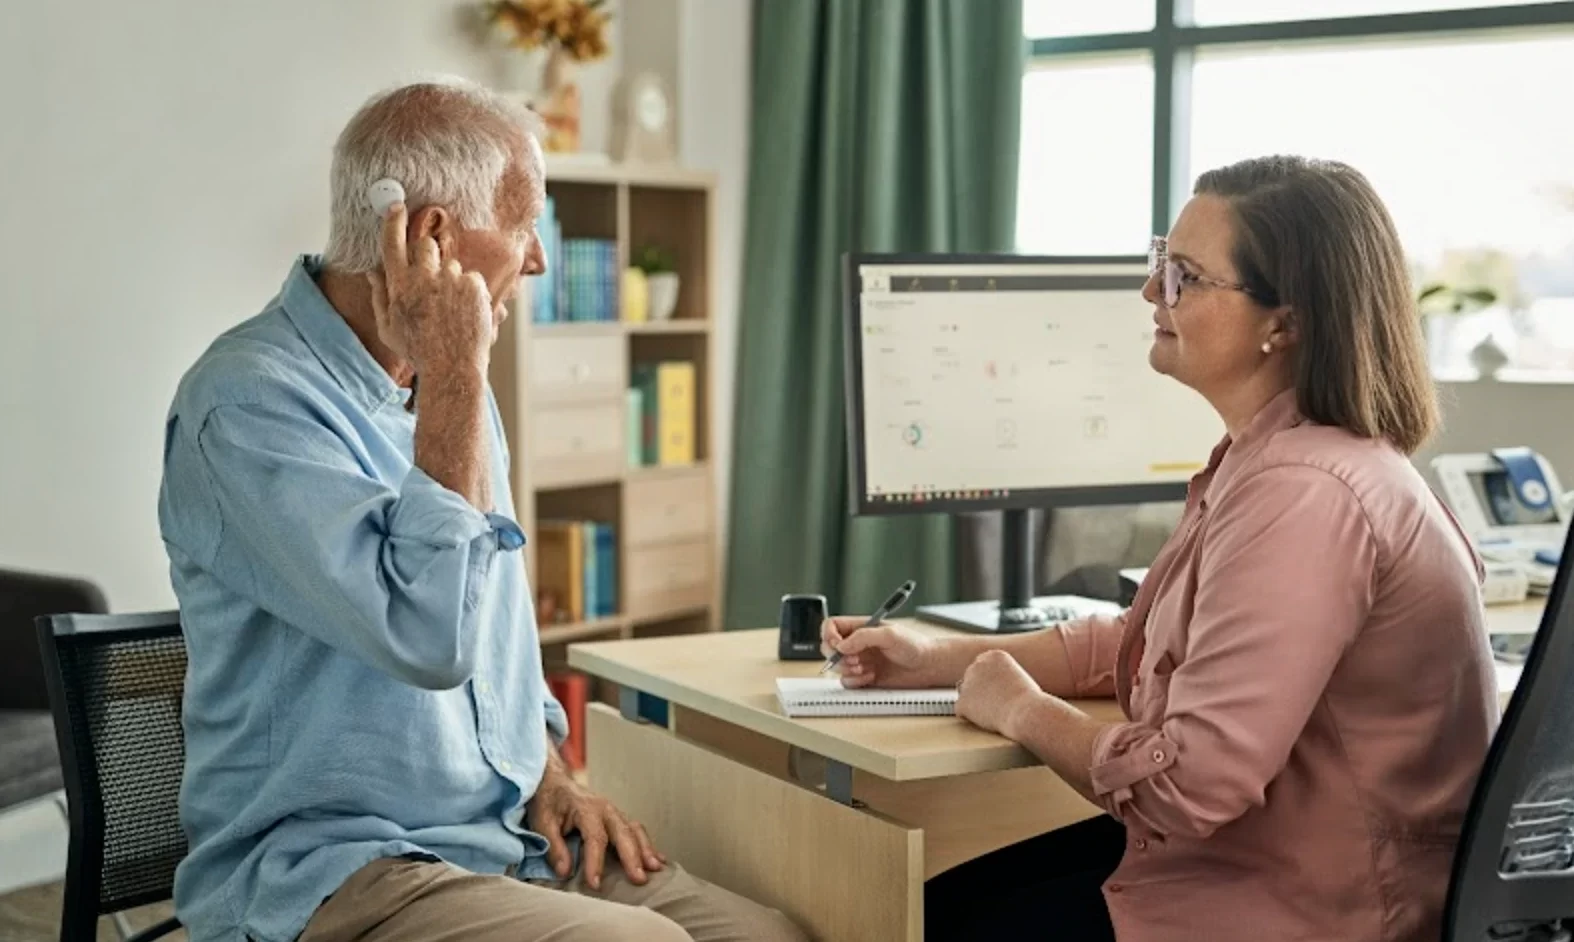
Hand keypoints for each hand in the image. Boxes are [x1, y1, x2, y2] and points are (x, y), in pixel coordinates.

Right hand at [366, 202, 492, 374]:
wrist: (452, 369)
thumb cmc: (418, 352)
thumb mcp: (388, 328)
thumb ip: (380, 296)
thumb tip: (372, 272)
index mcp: (399, 285)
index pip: (392, 242)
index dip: (393, 221)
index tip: (397, 207)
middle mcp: (423, 277)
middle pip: (425, 245)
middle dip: (427, 256)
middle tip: (431, 280)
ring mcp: (450, 279)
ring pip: (450, 265)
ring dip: (450, 280)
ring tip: (450, 310)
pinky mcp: (473, 285)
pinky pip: (470, 278)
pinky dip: (469, 292)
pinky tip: (464, 313)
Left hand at [528, 763, 664, 889]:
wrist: (554, 782)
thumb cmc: (548, 803)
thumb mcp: (542, 823)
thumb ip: (554, 847)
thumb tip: (565, 871)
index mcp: (586, 808)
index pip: (595, 838)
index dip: (596, 862)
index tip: (596, 884)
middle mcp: (605, 808)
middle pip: (623, 833)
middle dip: (632, 856)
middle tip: (639, 878)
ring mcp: (614, 812)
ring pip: (635, 830)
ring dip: (646, 850)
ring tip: (655, 869)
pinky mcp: (618, 818)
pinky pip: (636, 830)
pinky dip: (647, 845)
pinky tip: (657, 860)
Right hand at [821, 616, 946, 687]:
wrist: (928, 666)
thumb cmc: (914, 645)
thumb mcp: (889, 634)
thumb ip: (863, 637)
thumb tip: (841, 646)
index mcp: (861, 627)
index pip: (832, 626)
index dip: (829, 635)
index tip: (838, 644)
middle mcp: (857, 644)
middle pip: (829, 648)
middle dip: (837, 656)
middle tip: (854, 659)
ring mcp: (860, 661)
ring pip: (836, 667)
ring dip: (846, 669)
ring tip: (863, 668)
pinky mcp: (864, 678)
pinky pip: (847, 682)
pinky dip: (855, 681)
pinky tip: (870, 677)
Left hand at [956, 650, 1043, 737]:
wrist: (1026, 712)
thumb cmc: (1029, 699)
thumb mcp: (1017, 678)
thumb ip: (999, 677)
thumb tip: (985, 687)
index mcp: (993, 656)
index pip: (982, 666)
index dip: (990, 682)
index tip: (1000, 691)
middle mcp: (977, 665)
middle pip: (971, 678)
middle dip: (981, 691)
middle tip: (998, 703)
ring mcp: (968, 683)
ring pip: (965, 693)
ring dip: (974, 702)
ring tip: (993, 711)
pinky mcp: (962, 701)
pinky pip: (961, 710)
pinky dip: (971, 717)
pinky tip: (987, 719)